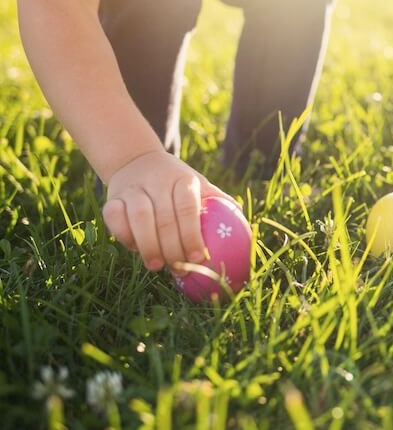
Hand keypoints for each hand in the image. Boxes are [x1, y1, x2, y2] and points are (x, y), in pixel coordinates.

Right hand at [101, 150, 234, 274]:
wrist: (137, 160)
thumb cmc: (175, 180)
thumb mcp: (197, 183)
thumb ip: (217, 199)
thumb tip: (243, 221)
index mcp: (183, 179)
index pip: (188, 208)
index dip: (192, 235)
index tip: (200, 257)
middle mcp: (157, 181)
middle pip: (164, 218)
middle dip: (173, 248)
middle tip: (180, 269)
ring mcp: (132, 188)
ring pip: (139, 218)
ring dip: (149, 245)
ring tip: (157, 266)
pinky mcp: (112, 197)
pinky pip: (115, 218)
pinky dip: (124, 236)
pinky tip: (135, 249)